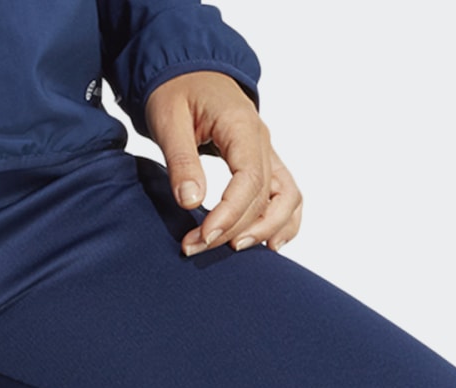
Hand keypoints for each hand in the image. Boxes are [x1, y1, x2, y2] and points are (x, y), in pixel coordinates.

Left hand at [144, 71, 303, 256]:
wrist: (189, 70)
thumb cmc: (176, 90)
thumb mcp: (168, 119)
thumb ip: (181, 160)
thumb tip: (191, 202)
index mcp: (241, 125)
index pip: (249, 179)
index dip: (229, 213)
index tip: (204, 236)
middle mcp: (261, 140)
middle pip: (263, 196)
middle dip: (232, 228)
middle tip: (196, 247)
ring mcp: (266, 152)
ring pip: (287, 198)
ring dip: (267, 229)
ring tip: (236, 249)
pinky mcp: (263, 163)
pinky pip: (286, 195)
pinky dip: (283, 222)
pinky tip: (268, 245)